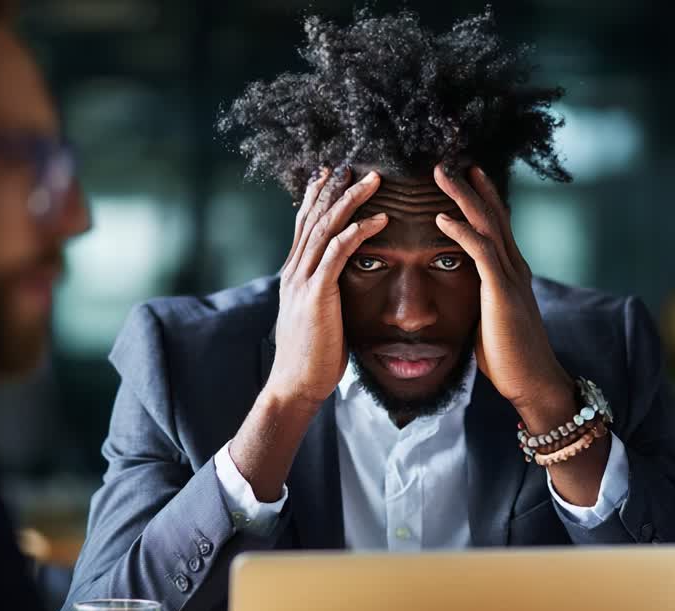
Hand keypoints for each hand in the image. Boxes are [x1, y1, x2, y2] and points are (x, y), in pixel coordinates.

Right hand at [264, 168, 388, 410]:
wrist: (296, 385)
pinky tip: (380, 220)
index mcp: (295, 273)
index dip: (318, 195)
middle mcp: (295, 269)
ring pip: (326, 227)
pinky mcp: (316, 294)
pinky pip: (338, 253)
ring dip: (352, 200)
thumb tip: (340, 283)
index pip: (305, 223)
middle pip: (314, 215)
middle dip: (335, 186)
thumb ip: (325, 292)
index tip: (333, 171)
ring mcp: (303, 280)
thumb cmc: (313, 355)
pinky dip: (358, 232)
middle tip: (356, 162)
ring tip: (375, 180)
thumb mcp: (317, 315)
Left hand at [433, 165, 572, 423]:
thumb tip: (462, 295)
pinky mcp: (502, 292)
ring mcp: (511, 277)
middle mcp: (515, 267)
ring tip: (441, 175)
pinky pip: (480, 252)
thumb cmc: (510, 357)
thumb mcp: (490, 319)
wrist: (534, 382)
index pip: (497, 225)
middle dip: (471, 185)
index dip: (482, 197)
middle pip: (492, 214)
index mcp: (511, 272)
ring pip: (486, 224)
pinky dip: (461, 231)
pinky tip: (441, 218)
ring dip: (462, 197)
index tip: (465, 174)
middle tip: (449, 160)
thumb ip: (480, 299)